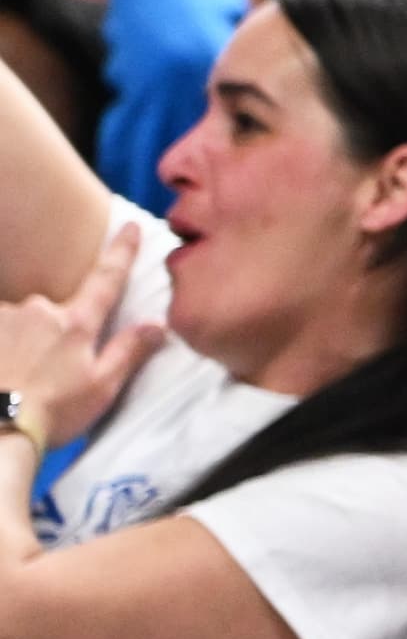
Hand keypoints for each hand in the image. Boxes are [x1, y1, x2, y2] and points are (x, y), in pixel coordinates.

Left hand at [0, 220, 169, 450]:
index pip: (106, 279)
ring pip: (19, 321)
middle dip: (53, 332)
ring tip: (15, 378)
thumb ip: (128, 351)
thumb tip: (158, 323)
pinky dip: (3, 346)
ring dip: (19, 343)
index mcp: (76, 323)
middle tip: (45, 373)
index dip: (121, 252)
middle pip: (54, 310)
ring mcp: (5, 316)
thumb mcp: (101, 388)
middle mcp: (39, 310)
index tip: (130, 226)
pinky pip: (0, 328)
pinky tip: (4, 371)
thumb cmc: (53, 412)